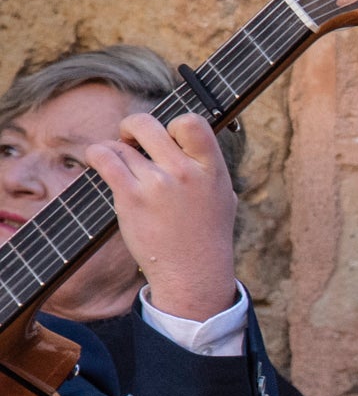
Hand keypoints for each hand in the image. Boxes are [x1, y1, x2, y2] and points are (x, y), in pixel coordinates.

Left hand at [85, 111, 237, 323]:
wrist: (194, 273)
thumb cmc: (207, 234)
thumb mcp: (222, 195)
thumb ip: (206, 166)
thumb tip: (186, 139)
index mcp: (212, 169)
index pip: (191, 122)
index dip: (173, 124)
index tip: (168, 140)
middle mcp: (185, 172)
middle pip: (147, 124)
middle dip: (132, 128)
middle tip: (131, 144)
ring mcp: (158, 184)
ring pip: (120, 144)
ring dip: (114, 151)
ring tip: (120, 168)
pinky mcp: (132, 197)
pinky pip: (103, 157)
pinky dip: (97, 156)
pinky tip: (102, 165)